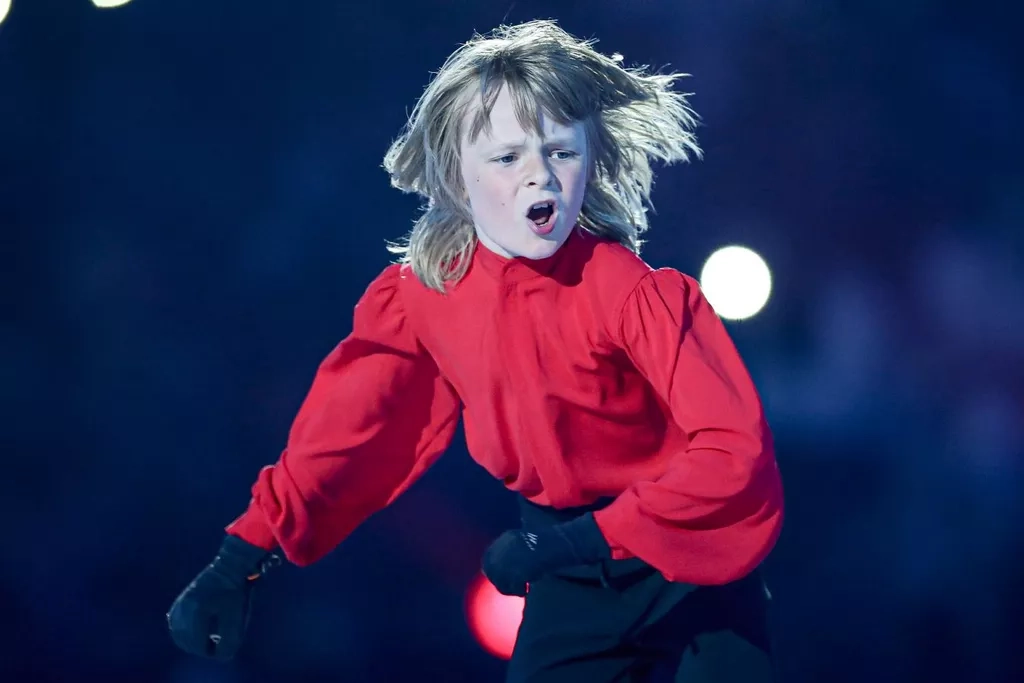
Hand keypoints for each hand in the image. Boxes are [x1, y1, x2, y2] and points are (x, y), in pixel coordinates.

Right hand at [167, 535, 278, 659]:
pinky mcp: (180, 601)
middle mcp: (184, 608)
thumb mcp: (237, 618)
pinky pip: (176, 624)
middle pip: (186, 642)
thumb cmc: (236, 592)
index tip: (224, 643)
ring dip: (193, 640)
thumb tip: (221, 655)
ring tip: (210, 635)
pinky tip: (200, 629)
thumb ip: (230, 640)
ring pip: (179, 634)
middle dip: (201, 647)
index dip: (212, 651)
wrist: (231, 566)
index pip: (198, 645)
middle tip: (218, 642)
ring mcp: (180, 604)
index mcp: (196, 612)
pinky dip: (185, 632)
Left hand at [481, 512, 610, 595]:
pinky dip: (518, 590)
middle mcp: (505, 547)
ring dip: (509, 588)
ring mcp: (511, 558)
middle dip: (499, 581)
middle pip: (491, 570)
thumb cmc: (548, 543)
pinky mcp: (519, 570)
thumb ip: (512, 552)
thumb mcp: (525, 542)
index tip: (499, 578)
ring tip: (521, 590)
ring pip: (500, 580)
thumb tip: (501, 571)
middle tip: (512, 587)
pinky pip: (513, 586)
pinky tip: (527, 590)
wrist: (562, 542)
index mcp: (506, 538)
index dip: (491, 570)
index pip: (487, 557)